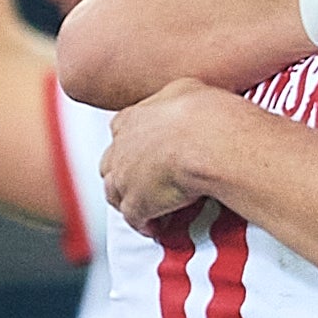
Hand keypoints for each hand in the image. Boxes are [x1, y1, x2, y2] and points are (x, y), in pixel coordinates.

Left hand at [100, 78, 245, 223]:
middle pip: (110, 164)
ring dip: (129, 200)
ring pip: (115, 193)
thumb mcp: (187, 90)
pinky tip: (158, 227)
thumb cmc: (206, 115)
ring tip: (149, 208)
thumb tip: (183, 99)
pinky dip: (145, 224)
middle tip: (143, 181)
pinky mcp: (136, 204)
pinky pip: (135, 219)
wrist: (207, 142)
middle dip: (123, 173)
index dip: (130, 142)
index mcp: (131, 118)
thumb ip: (174, 98)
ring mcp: (125, 177)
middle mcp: (121, 147)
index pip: (119, 131)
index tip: (144, 149)